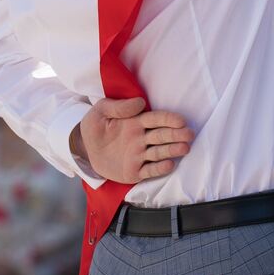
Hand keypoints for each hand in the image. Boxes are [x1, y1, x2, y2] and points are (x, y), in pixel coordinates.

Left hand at [70, 97, 193, 182]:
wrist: (83, 149)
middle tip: (189, 134)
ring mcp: (139, 155)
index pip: (156, 119)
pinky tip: (169, 164)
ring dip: (172, 150)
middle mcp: (141, 138)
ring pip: (158, 152)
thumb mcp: (101, 111)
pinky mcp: (134, 172)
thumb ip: (119, 107)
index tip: (181, 120)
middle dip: (176, 135)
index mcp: (136, 122)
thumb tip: (140, 103)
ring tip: (185, 148)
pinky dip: (159, 168)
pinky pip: (149, 170)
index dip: (168, 119)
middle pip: (162, 136)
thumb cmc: (95, 126)